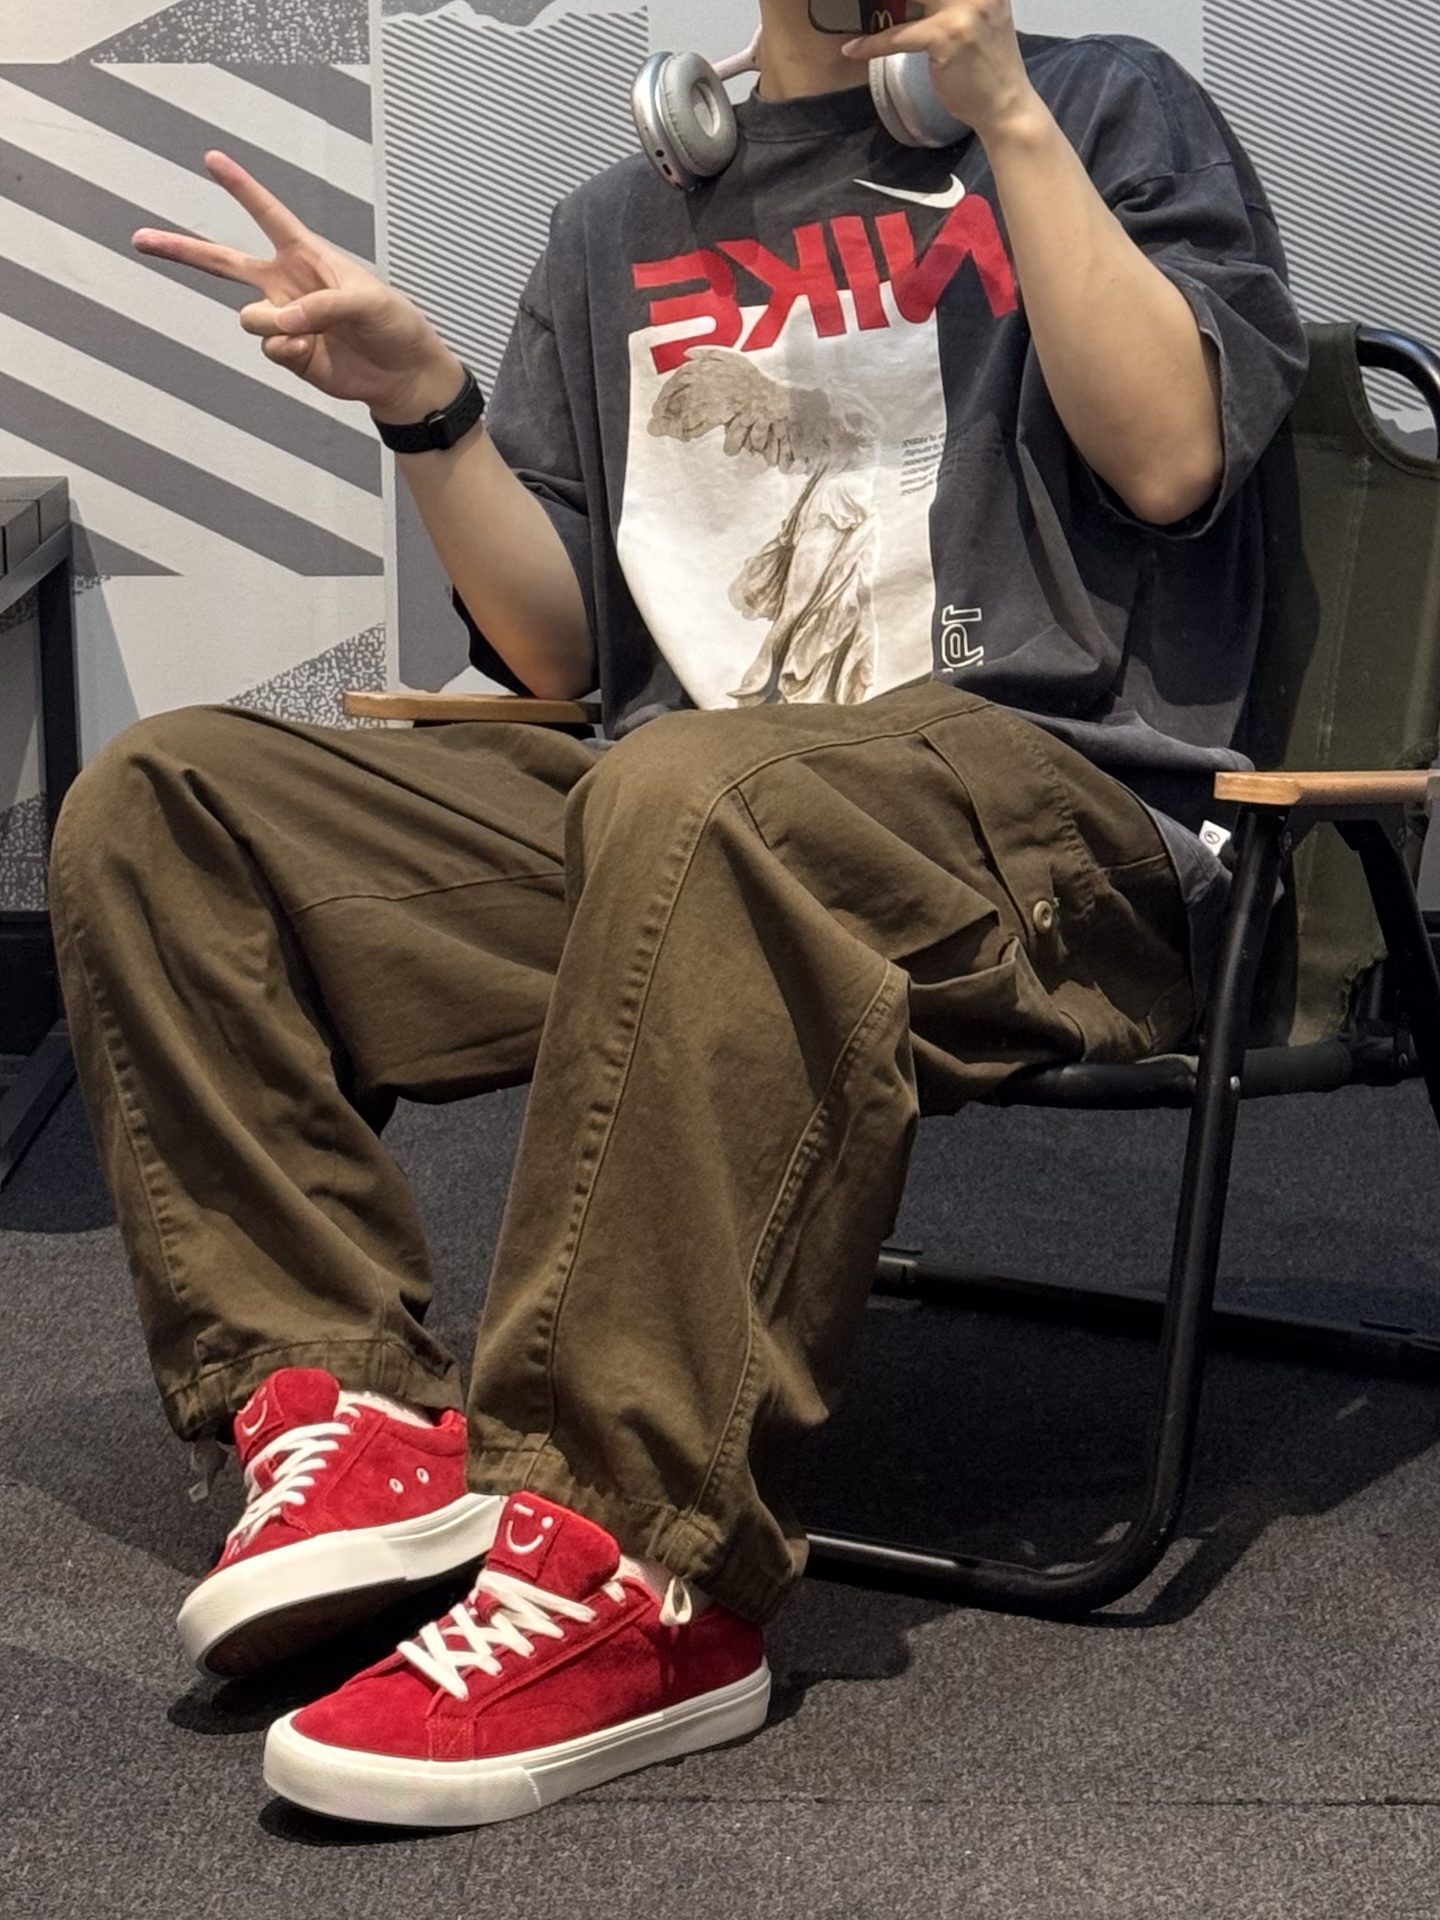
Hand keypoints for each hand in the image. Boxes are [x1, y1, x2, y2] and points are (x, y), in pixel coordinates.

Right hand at [132, 151, 461, 418]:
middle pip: (222, 262)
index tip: (212, 160)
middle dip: (181, 250)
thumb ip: (321, 305)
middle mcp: (286, 283)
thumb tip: (279, 322)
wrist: (401, 375)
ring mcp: (283, 319)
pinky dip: (284, 351)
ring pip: (249, 317)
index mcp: (306, 255)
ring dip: (272, 325)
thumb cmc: (393, 324)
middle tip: (141, 238)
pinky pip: (266, 347)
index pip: (267, 214)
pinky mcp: (286, 352)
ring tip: (307, 333)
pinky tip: (309, 354)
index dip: (241, 187)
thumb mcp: (367, 301)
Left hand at [842, 0, 1039, 144]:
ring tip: (854, 13)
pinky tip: (855, 48)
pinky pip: (899, 35)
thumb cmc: (985, 67)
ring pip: (906, 0)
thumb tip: (907, 2)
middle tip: (860, 2)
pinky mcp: (947, 35)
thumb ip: (950, 3)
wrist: (1005, 105)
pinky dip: (873, 43)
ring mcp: (964, 8)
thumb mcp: (976, 19)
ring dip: (875, 8)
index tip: (889, 0)